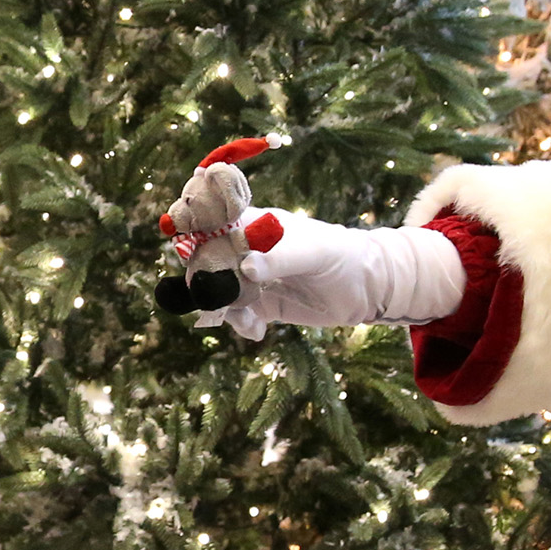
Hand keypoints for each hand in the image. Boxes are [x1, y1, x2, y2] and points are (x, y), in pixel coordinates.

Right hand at [199, 212, 469, 332]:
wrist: (366, 288)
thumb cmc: (340, 254)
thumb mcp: (313, 252)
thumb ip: (279, 258)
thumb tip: (245, 267)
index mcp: (252, 222)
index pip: (210, 218)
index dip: (191, 227)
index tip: (184, 246)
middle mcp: (244, 248)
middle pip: (203, 259)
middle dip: (203, 280)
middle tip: (214, 297)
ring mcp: (249, 277)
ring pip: (215, 291)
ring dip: (222, 308)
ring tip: (247, 320)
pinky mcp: (259, 304)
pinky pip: (235, 315)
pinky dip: (239, 324)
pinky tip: (257, 331)